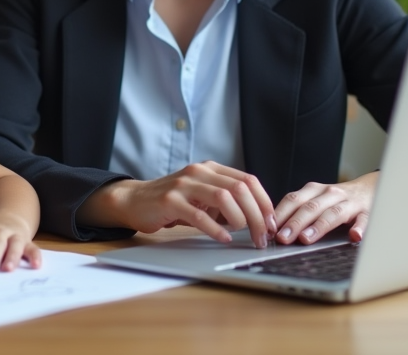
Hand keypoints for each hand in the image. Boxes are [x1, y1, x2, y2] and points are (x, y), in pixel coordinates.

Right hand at [86, 161, 276, 245]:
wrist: (135, 200)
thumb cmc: (174, 202)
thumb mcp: (203, 196)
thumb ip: (227, 201)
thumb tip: (259, 219)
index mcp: (211, 169)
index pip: (248, 180)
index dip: (264, 203)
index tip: (271, 224)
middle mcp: (199, 172)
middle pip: (240, 189)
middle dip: (257, 216)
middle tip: (262, 237)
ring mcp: (184, 185)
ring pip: (224, 198)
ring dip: (240, 221)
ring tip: (243, 236)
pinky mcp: (170, 200)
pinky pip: (199, 215)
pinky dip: (216, 229)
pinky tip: (223, 239)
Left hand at [274, 171, 378, 245]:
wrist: (370, 189)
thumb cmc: (335, 200)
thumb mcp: (315, 199)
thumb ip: (298, 211)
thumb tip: (273, 230)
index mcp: (314, 190)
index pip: (294, 199)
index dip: (280, 213)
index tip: (269, 229)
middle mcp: (330, 193)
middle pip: (311, 207)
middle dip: (295, 223)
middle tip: (283, 238)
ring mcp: (349, 203)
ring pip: (334, 213)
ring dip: (319, 226)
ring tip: (306, 239)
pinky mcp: (367, 213)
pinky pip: (364, 220)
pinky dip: (359, 227)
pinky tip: (354, 236)